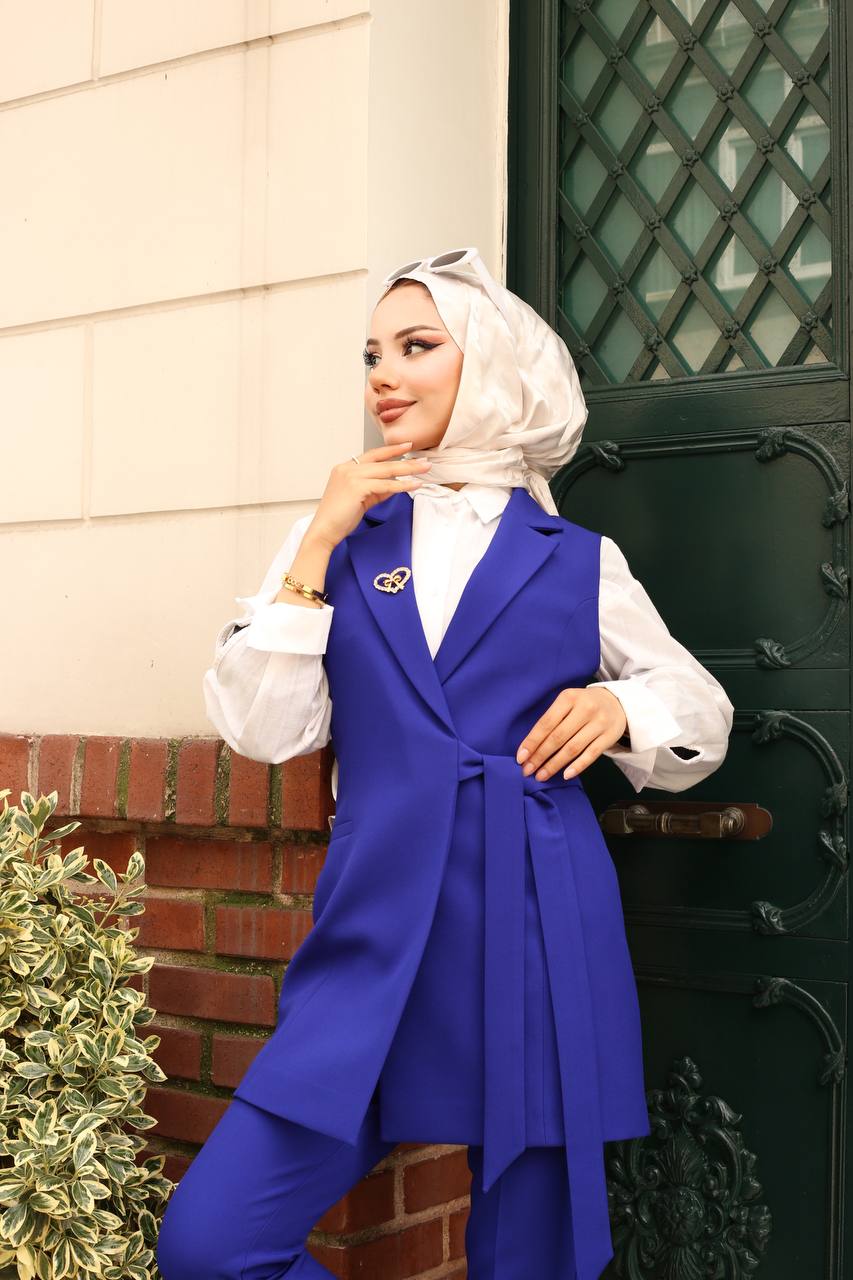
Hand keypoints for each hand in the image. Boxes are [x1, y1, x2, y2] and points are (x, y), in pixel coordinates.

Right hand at [307, 441, 431, 549]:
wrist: (324, 531)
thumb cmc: (339, 518)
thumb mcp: (361, 499)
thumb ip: (377, 490)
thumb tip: (396, 484)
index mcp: (345, 468)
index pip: (372, 455)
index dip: (391, 450)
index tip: (407, 446)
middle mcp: (347, 468)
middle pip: (382, 461)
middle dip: (406, 460)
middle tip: (424, 460)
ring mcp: (351, 476)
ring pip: (386, 470)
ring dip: (408, 469)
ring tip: (424, 469)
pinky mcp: (357, 487)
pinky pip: (385, 484)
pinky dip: (402, 485)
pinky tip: (413, 484)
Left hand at [515, 687, 628, 780]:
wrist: (617, 702)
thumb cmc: (583, 705)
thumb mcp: (568, 702)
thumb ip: (552, 719)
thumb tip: (529, 747)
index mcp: (569, 697)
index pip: (546, 723)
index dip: (532, 742)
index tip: (520, 758)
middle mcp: (585, 708)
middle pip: (558, 737)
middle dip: (540, 756)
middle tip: (527, 770)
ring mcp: (599, 723)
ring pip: (573, 748)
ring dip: (554, 765)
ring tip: (541, 775)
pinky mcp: (610, 736)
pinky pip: (591, 754)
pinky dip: (577, 766)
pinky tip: (565, 775)